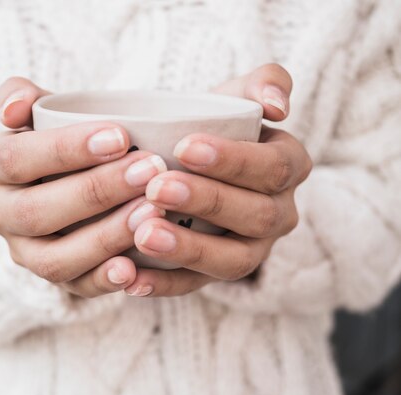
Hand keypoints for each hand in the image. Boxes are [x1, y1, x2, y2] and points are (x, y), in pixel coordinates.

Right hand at [0, 77, 166, 297]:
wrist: (72, 180)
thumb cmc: (65, 140)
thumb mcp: (42, 111)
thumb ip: (22, 96)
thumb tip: (11, 109)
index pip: (17, 158)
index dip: (66, 150)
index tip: (121, 136)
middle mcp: (1, 214)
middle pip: (38, 211)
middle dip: (96, 191)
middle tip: (150, 170)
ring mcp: (25, 253)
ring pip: (55, 258)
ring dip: (104, 237)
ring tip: (152, 212)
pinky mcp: (56, 280)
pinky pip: (75, 288)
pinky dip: (103, 281)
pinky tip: (134, 268)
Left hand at [124, 64, 312, 296]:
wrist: (184, 161)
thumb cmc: (210, 126)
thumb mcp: (235, 97)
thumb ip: (263, 84)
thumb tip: (278, 106)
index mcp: (287, 169)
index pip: (272, 167)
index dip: (233, 160)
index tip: (184, 145)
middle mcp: (276, 215)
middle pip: (255, 216)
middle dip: (206, 202)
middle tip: (157, 188)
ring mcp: (249, 251)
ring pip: (231, 261)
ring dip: (188, 250)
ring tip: (143, 235)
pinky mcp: (213, 275)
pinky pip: (194, 287)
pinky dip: (162, 286)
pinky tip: (130, 279)